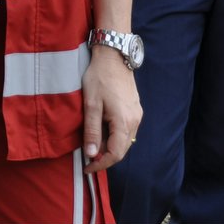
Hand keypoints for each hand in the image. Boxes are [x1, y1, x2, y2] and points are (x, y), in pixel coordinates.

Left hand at [81, 47, 140, 173]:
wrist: (114, 56)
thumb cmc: (100, 78)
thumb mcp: (91, 104)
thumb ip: (92, 131)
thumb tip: (91, 154)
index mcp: (124, 121)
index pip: (115, 154)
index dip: (100, 164)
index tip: (87, 167)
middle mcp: (134, 121)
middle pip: (122, 150)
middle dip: (105, 157)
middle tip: (87, 157)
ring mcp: (137, 114)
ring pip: (125, 141)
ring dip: (110, 147)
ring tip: (92, 144)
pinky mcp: (135, 109)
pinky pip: (126, 130)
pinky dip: (115, 136)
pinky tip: (102, 130)